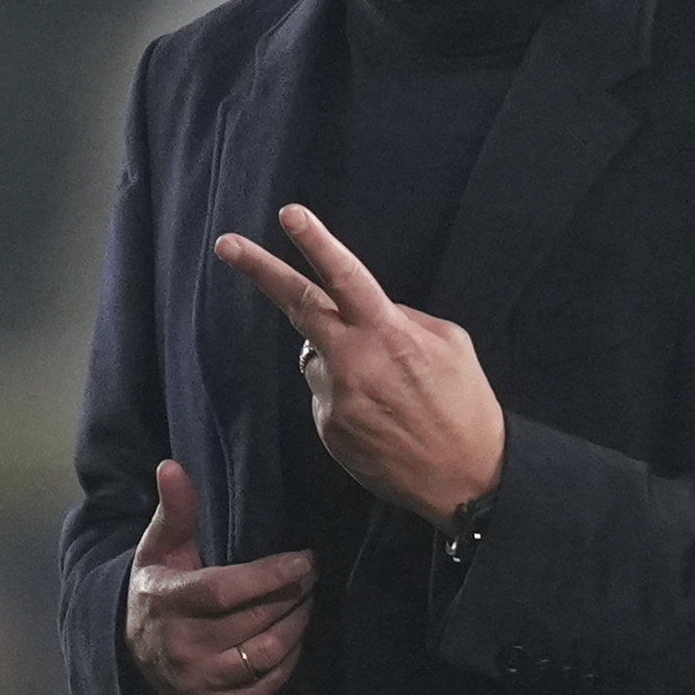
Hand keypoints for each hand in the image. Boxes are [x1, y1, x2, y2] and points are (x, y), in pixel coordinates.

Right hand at [125, 459, 316, 694]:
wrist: (133, 661)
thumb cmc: (156, 593)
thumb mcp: (156, 551)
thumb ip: (173, 511)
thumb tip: (172, 465)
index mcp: (165, 601)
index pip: (225, 589)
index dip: (271, 576)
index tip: (305, 560)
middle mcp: (180, 645)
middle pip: (253, 620)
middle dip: (292, 596)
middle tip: (313, 576)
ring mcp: (198, 681)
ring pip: (265, 653)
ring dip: (297, 627)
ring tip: (308, 602)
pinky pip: (265, 685)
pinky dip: (288, 661)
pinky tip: (295, 637)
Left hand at [216, 205, 504, 525]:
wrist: (468, 480)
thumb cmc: (465, 405)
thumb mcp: (450, 344)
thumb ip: (401, 318)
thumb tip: (362, 312)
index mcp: (389, 334)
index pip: (346, 278)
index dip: (317, 243)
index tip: (289, 214)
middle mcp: (354, 362)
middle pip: (299, 306)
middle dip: (260, 270)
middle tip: (226, 244)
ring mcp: (336, 398)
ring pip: (315, 357)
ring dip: (336, 357)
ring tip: (387, 390)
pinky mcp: (328, 428)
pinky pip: (325, 395)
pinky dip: (346, 395)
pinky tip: (381, 416)